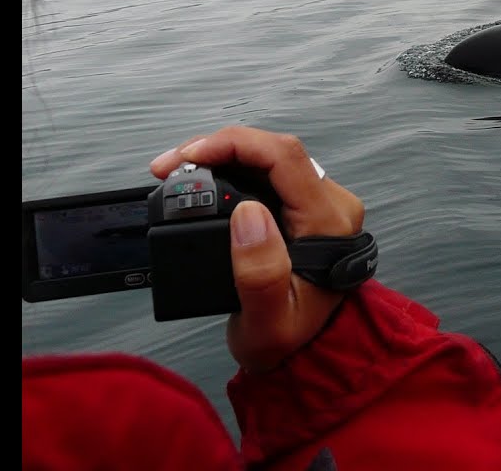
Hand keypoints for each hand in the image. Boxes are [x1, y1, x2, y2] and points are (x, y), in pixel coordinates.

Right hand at [150, 126, 365, 372]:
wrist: (305, 355)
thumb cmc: (287, 342)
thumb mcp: (268, 322)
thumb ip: (260, 272)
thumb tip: (248, 213)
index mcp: (329, 225)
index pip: (285, 158)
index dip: (233, 145)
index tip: (187, 158)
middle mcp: (332, 206)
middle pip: (274, 150)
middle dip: (217, 148)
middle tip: (168, 166)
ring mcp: (320, 204)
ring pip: (269, 156)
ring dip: (222, 155)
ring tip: (177, 171)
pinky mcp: (305, 207)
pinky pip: (267, 172)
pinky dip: (231, 168)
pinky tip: (202, 177)